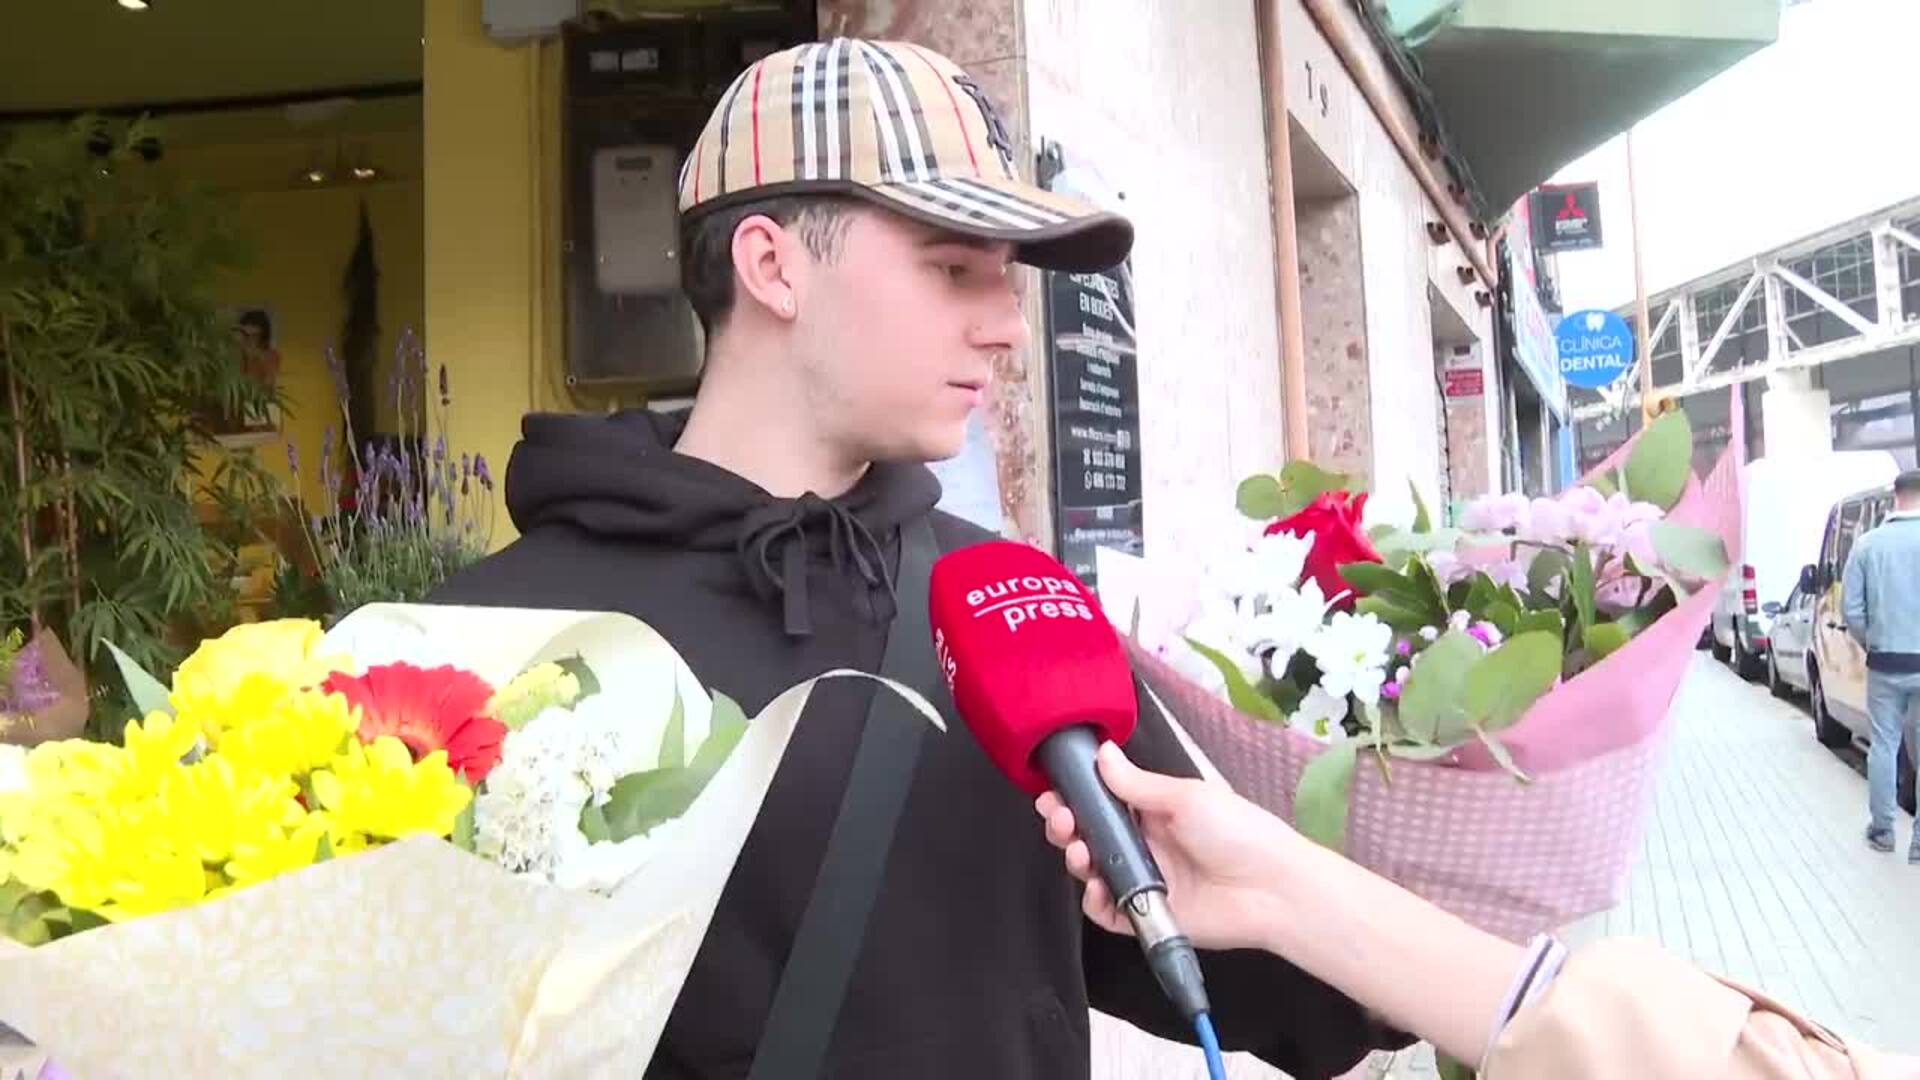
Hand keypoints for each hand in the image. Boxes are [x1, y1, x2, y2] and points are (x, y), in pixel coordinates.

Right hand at [1034, 741, 1304, 951]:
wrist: (1272, 889)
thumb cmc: (1237, 831)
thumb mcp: (1185, 797)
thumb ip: (1137, 783)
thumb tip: (1102, 753)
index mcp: (1154, 811)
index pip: (1103, 802)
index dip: (1075, 798)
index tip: (1054, 794)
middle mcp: (1145, 844)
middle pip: (1090, 836)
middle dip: (1066, 826)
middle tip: (1060, 820)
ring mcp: (1145, 881)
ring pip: (1093, 871)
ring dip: (1076, 859)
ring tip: (1078, 852)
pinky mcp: (1147, 915)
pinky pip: (1109, 912)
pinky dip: (1095, 902)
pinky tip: (1096, 888)